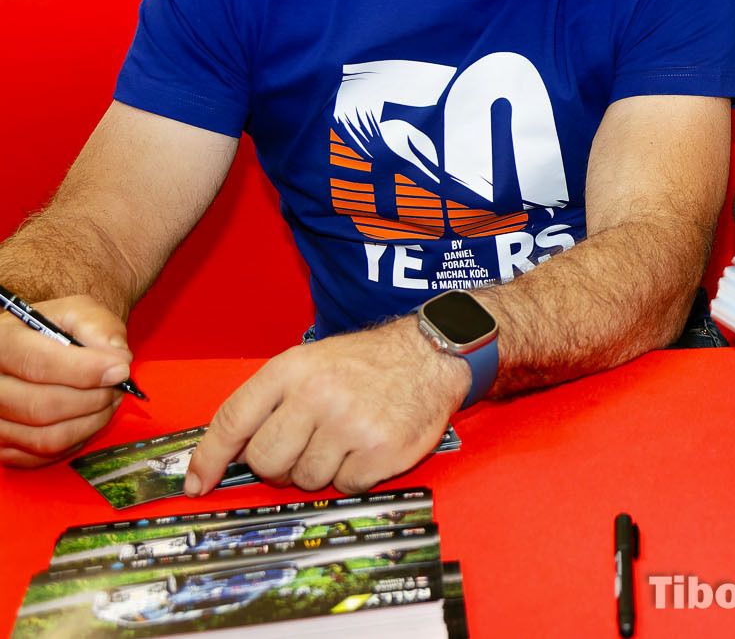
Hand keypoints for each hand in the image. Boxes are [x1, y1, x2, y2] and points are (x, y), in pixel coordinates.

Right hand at [0, 295, 130, 467]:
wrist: (40, 346)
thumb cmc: (58, 329)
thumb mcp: (78, 312)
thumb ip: (100, 329)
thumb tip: (118, 360)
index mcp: (0, 341)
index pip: (38, 364)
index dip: (85, 371)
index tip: (120, 371)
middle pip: (40, 406)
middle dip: (92, 400)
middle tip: (118, 387)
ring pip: (44, 437)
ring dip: (89, 422)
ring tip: (109, 401)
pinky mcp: (1, 444)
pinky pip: (43, 455)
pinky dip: (76, 439)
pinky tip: (88, 417)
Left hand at [187, 320, 467, 494]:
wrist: (431, 355)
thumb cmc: (365, 364)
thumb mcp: (310, 362)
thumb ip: (268, 401)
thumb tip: (224, 456)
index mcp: (292, 370)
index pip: (233, 420)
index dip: (210, 457)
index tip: (197, 483)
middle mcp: (317, 395)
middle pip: (266, 460)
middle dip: (279, 464)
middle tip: (304, 446)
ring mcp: (350, 424)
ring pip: (305, 479)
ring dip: (320, 469)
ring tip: (344, 439)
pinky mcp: (381, 450)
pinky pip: (344, 486)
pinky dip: (353, 475)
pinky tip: (367, 448)